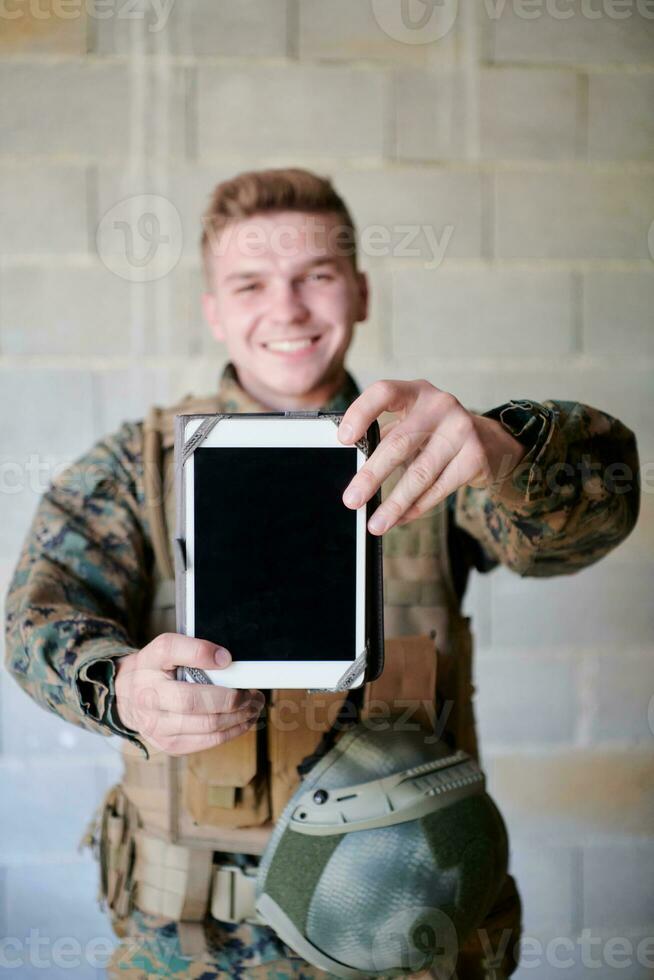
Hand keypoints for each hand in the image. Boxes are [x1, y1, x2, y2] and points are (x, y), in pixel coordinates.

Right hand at [115, 633, 264, 755]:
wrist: (127, 697)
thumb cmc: (154, 670)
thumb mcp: (165, 649)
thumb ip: (193, 647)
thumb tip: (224, 659)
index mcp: (148, 664)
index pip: (171, 651)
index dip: (201, 653)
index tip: (226, 658)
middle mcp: (149, 697)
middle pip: (195, 701)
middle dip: (232, 698)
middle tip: (252, 692)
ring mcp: (158, 726)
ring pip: (207, 726)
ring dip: (239, 716)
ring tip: (254, 706)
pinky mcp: (170, 745)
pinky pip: (208, 741)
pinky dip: (232, 731)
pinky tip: (243, 721)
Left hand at [337, 379, 526, 534]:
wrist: (490, 441)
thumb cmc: (436, 433)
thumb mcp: (412, 423)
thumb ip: (384, 437)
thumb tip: (352, 475)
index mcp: (416, 392)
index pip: (384, 392)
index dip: (361, 413)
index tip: (344, 440)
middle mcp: (440, 405)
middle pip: (399, 442)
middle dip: (372, 476)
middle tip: (351, 500)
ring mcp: (461, 430)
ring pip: (420, 473)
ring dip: (394, 503)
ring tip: (376, 524)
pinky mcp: (475, 457)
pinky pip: (439, 489)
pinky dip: (416, 507)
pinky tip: (400, 519)